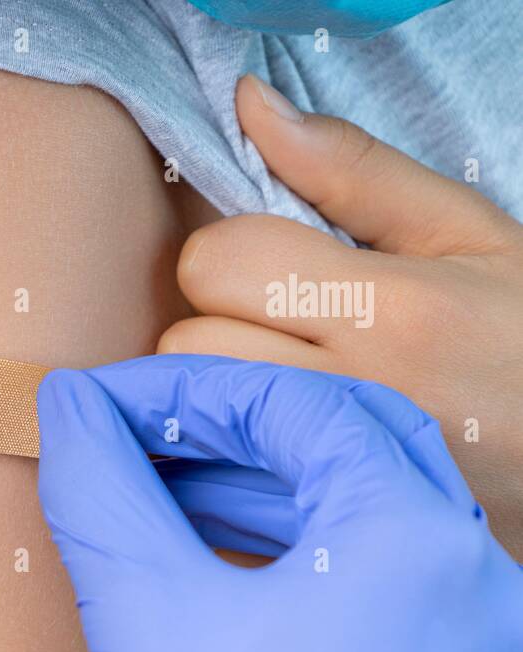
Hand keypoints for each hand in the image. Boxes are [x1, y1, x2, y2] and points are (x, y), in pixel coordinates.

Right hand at [37, 355, 522, 651]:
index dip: (189, 393)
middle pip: (351, 446)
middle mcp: (484, 586)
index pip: (301, 408)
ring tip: (158, 491)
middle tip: (137, 433)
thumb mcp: (145, 621)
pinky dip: (303, 552)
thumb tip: (68, 405)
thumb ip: (101, 488)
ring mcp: (487, 647)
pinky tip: (219, 556)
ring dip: (261, 489)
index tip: (103, 403)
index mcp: (421, 548)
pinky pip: (387, 582)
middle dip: (231, 430)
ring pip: (372, 514)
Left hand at [159, 74, 522, 558]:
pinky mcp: (308, 524)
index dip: (229, 255)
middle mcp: (346, 398)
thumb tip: (250, 105)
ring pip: (189, 415)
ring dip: (210, 391)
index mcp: (389, 311)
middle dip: (212, 324)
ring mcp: (325, 474)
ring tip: (273, 384)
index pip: (217, 263)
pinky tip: (266, 440)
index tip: (268, 268)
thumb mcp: (465, 235)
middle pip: (186, 343)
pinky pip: (206, 484)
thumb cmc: (522, 338)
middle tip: (271, 330)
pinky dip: (217, 455)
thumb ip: (353, 169)